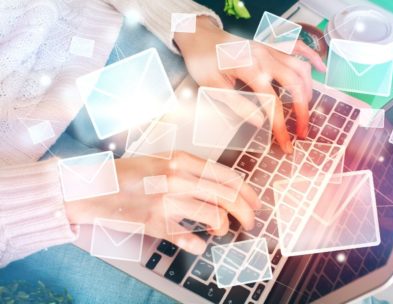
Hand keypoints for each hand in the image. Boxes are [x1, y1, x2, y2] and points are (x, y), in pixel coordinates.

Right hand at [65, 152, 259, 254]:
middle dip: (246, 212)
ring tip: (221, 230)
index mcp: (182, 160)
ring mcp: (167, 201)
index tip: (255, 203)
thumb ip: (191, 171)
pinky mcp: (155, 222)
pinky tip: (198, 243)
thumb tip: (220, 187)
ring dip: (224, 227)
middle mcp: (178, 178)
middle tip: (250, 222)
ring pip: (214, 216)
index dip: (248, 192)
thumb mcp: (162, 160)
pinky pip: (188, 238)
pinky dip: (198, 243)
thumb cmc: (129, 172)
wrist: (94, 186)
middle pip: (227, 196)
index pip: (228, 176)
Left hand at [174, 16, 325, 152]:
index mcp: (248, 68)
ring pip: (300, 67)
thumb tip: (259, 123)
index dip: (280, 126)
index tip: (286, 144)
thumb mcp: (212, 87)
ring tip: (305, 111)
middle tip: (302, 132)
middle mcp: (264, 56)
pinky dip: (312, 56)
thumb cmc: (203, 61)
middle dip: (302, 111)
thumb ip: (237, 105)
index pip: (272, 102)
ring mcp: (270, 48)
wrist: (199, 36)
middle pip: (294, 84)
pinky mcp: (271, 45)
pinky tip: (320, 69)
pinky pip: (297, 47)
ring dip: (308, 91)